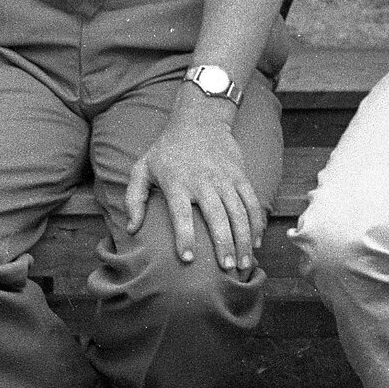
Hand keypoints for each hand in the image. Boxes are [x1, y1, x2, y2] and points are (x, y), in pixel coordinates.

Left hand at [123, 90, 263, 277]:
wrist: (200, 119)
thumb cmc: (167, 149)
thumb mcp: (142, 168)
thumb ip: (134, 199)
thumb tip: (132, 229)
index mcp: (177, 183)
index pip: (181, 214)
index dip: (184, 237)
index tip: (187, 259)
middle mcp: (203, 181)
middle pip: (217, 216)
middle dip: (224, 244)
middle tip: (227, 268)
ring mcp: (225, 178)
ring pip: (239, 212)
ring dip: (244, 238)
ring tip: (245, 263)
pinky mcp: (240, 175)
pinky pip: (252, 201)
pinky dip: (257, 222)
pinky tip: (257, 240)